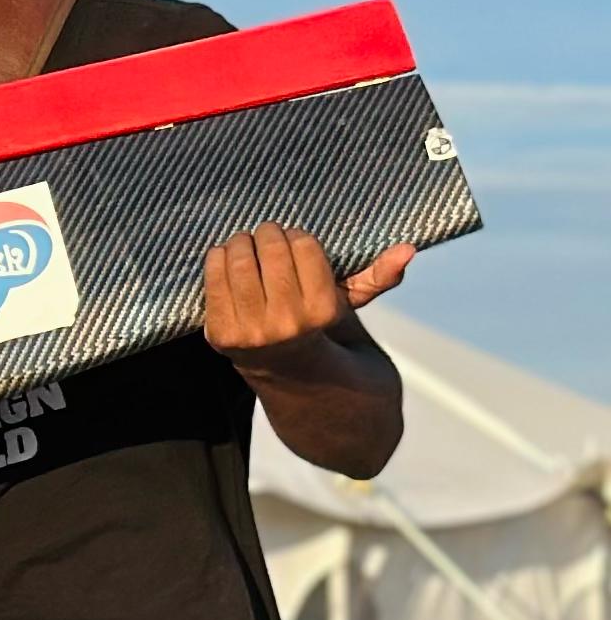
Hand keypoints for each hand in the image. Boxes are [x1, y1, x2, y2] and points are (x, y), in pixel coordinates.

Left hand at [202, 226, 413, 375]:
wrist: (293, 385)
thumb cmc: (324, 335)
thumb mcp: (351, 309)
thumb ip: (376, 277)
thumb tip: (409, 248)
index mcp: (321, 313)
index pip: (303, 246)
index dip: (298, 236)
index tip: (296, 240)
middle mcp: (284, 324)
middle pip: (269, 249)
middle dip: (269, 234)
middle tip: (269, 235)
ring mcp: (248, 332)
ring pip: (237, 259)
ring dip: (241, 243)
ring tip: (248, 244)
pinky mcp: (219, 336)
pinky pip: (211, 278)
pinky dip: (218, 260)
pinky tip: (228, 260)